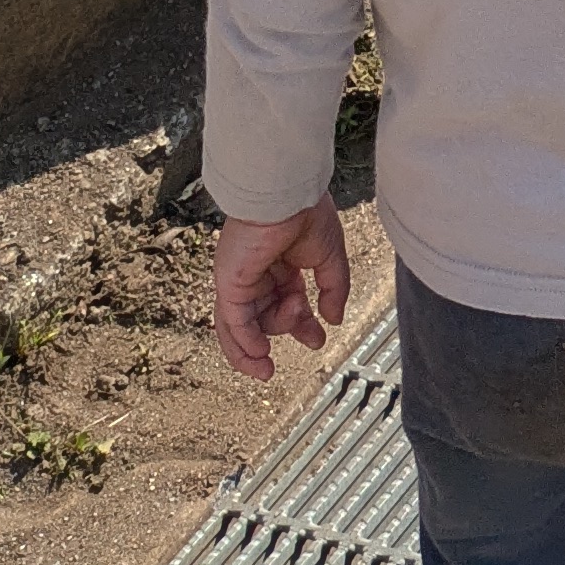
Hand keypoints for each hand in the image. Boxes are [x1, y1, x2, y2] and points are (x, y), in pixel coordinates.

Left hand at [210, 199, 353, 381]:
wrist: (288, 194)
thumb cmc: (306, 212)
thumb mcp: (330, 257)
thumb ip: (333, 289)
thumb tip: (335, 319)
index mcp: (282, 263)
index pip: (287, 302)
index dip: (302, 324)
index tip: (319, 339)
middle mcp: (258, 274)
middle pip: (266, 316)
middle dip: (288, 329)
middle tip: (311, 339)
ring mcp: (241, 280)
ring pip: (242, 326)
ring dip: (254, 350)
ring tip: (265, 370)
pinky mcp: (229, 284)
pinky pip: (233, 322)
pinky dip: (244, 344)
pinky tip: (259, 356)